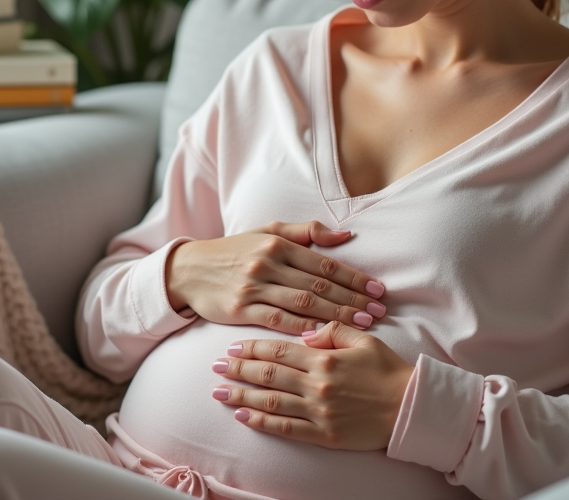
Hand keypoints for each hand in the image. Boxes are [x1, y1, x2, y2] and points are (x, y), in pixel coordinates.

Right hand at [165, 221, 386, 335]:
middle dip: (353, 299)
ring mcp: (254, 288)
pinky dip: (303, 329)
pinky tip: (324, 336)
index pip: (325, 263)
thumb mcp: (266, 231)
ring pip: (304, 304)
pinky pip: (278, 321)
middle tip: (379, 310)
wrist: (189, 270)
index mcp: (278, 243)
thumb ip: (306, 232)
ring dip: (337, 315)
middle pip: (320, 285)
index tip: (378, 290)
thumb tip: (345, 236)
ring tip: (363, 324)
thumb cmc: (233, 251)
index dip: (354, 278)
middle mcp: (268, 263)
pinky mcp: (241, 310)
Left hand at [210, 322, 412, 449]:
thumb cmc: (388, 370)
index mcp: (324, 358)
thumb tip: (303, 332)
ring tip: (219, 391)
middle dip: (238, 369)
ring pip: (270, 401)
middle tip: (215, 366)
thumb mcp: (362, 339)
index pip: (278, 350)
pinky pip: (285, 428)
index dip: (252, 348)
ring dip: (241, 394)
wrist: (410, 407)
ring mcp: (318, 411)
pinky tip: (243, 416)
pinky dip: (261, 421)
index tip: (232, 346)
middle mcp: (316, 385)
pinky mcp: (323, 434)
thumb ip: (331, 330)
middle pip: (267, 374)